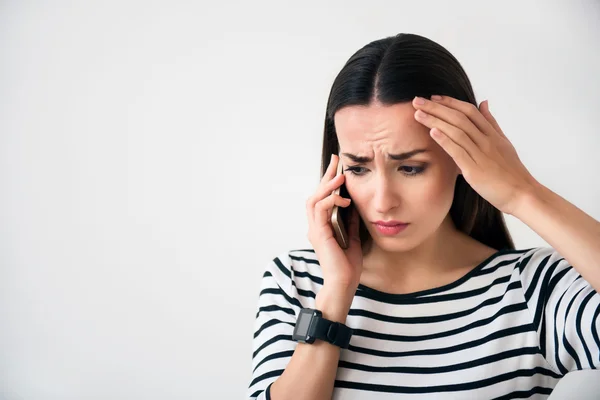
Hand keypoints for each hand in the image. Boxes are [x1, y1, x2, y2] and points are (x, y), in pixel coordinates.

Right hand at [306, 154, 362, 289]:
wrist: (343, 283)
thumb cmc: (347, 266)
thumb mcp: (352, 237)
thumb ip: (350, 221)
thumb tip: (354, 204)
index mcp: (322, 226)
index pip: (323, 198)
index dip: (329, 181)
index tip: (339, 166)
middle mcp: (315, 226)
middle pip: (316, 194)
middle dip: (327, 176)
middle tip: (337, 160)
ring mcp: (315, 229)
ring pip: (314, 199)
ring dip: (327, 186)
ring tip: (341, 176)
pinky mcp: (318, 234)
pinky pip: (320, 210)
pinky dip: (330, 201)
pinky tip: (343, 199)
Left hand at [412, 95, 539, 214]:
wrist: (522, 195)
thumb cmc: (512, 172)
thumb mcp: (503, 142)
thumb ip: (491, 123)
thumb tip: (484, 102)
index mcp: (492, 135)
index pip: (469, 111)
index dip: (450, 102)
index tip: (434, 97)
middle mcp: (487, 141)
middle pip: (459, 118)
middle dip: (437, 108)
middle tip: (417, 100)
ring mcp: (481, 155)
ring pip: (457, 132)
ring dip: (436, 121)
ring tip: (418, 113)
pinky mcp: (475, 170)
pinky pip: (458, 152)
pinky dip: (445, 140)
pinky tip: (432, 132)